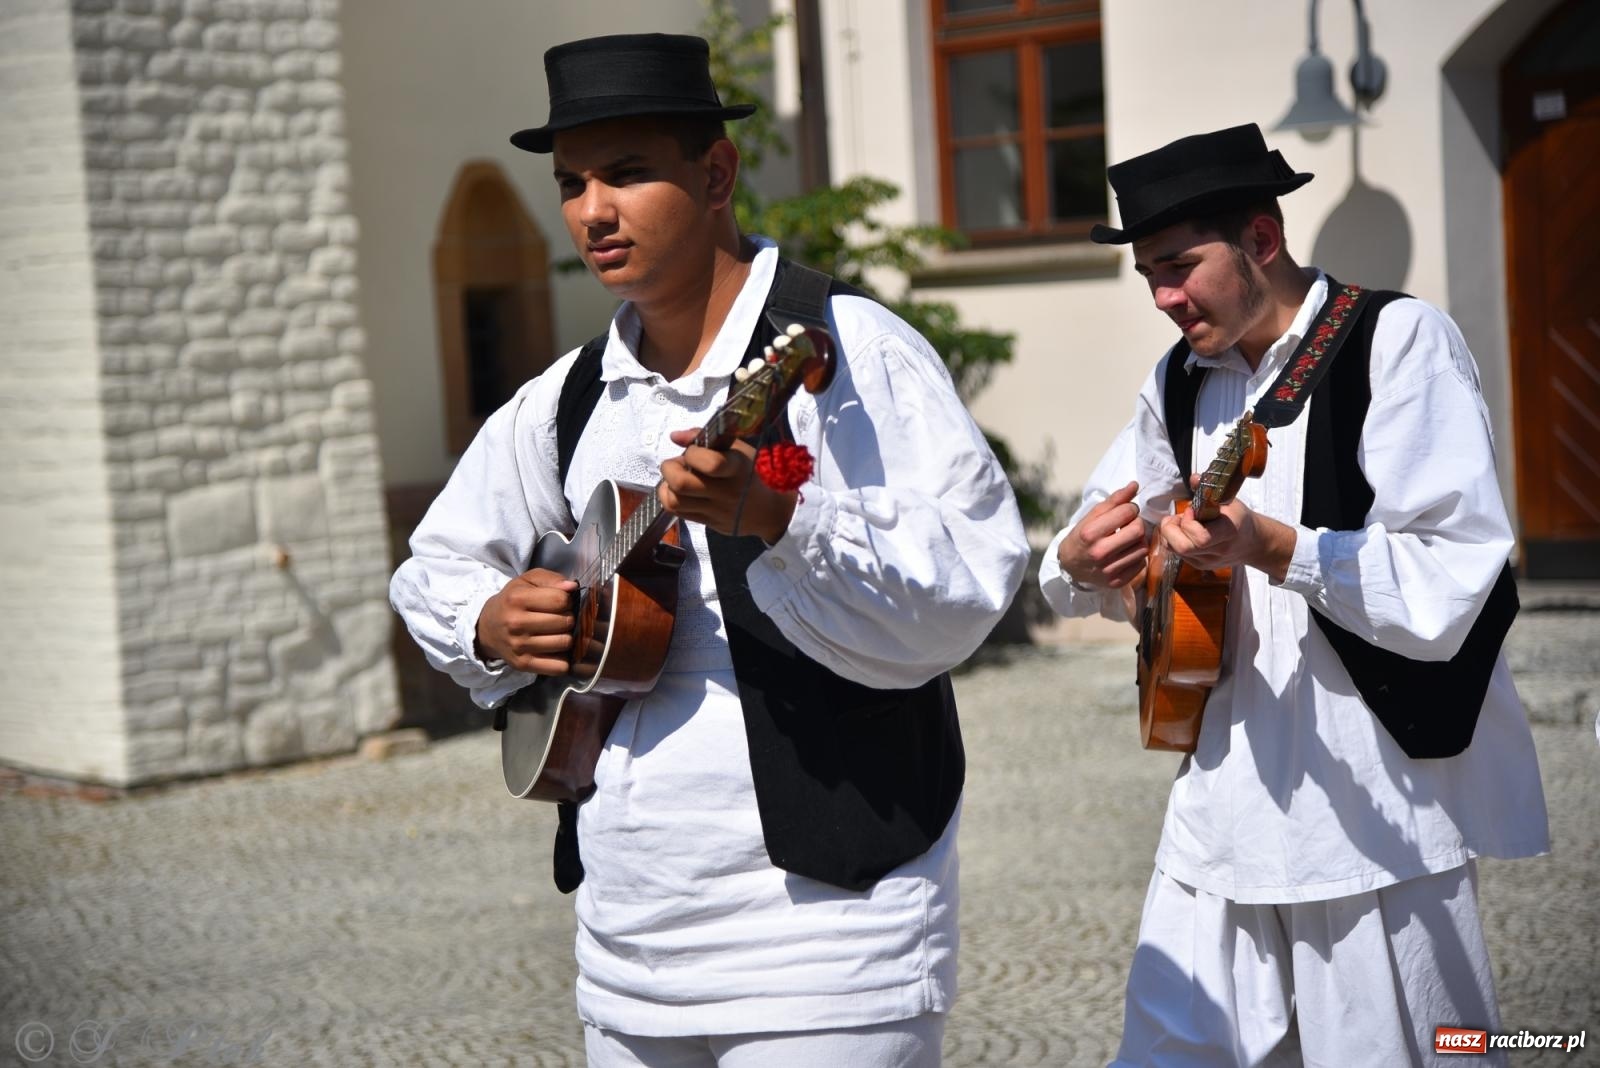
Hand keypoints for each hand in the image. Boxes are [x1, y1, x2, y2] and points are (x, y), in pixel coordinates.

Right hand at [475, 568, 578, 674]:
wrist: (488, 627)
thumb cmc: (513, 601)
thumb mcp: (527, 581)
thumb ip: (551, 579)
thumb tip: (572, 587)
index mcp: (517, 599)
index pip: (560, 600)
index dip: (566, 600)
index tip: (560, 602)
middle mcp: (516, 623)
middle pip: (565, 622)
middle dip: (568, 618)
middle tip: (559, 618)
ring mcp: (519, 646)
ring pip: (565, 643)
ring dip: (566, 637)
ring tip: (556, 632)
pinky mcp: (523, 664)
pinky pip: (558, 667)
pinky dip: (563, 660)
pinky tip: (555, 650)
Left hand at [658, 428, 797, 542]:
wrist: (772, 510)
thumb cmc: (756, 472)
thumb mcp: (740, 450)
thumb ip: (708, 438)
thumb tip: (675, 436)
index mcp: (737, 469)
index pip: (710, 463)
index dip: (692, 453)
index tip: (693, 450)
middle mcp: (726, 492)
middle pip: (682, 484)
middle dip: (670, 469)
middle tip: (676, 464)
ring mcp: (716, 511)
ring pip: (674, 501)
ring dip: (667, 486)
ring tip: (676, 478)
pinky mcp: (708, 524)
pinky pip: (678, 514)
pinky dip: (671, 499)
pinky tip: (679, 492)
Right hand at [1058, 481, 1147, 589]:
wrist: (1070, 567)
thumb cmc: (1082, 537)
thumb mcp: (1091, 516)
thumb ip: (1114, 500)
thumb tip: (1134, 485)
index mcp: (1090, 533)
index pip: (1127, 512)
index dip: (1130, 508)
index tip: (1126, 511)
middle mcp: (1099, 552)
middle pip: (1138, 530)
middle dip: (1136, 523)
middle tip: (1129, 524)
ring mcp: (1109, 570)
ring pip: (1142, 547)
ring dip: (1138, 540)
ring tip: (1127, 539)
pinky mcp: (1117, 581)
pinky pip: (1141, 563)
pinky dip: (1136, 555)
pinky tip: (1126, 552)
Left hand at [1156, 477, 1294, 581]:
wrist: (1253, 543)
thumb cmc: (1239, 518)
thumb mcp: (1228, 499)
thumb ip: (1208, 488)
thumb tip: (1194, 478)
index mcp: (1228, 532)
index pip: (1201, 538)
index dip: (1188, 523)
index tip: (1191, 510)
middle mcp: (1218, 550)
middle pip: (1183, 548)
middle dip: (1171, 530)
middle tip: (1177, 518)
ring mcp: (1208, 561)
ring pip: (1175, 551)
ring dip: (1170, 534)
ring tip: (1181, 523)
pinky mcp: (1200, 565)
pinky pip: (1176, 554)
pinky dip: (1173, 540)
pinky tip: (1184, 531)